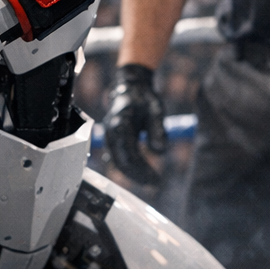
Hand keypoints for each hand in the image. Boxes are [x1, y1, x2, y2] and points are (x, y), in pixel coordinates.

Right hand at [103, 63, 167, 186]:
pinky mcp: (113, 139)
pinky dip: (129, 167)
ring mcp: (109, 136)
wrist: (130, 85)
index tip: (157, 179)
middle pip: (122, 162)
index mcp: (121, 123)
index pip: (130, 155)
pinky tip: (143, 172)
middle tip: (156, 183)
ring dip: (133, 173)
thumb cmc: (144, 96)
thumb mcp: (156, 108)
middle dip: (138, 175)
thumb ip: (158, 129)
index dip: (143, 170)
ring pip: (118, 162)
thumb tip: (160, 152)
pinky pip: (118, 157)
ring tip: (151, 180)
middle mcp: (111, 132)